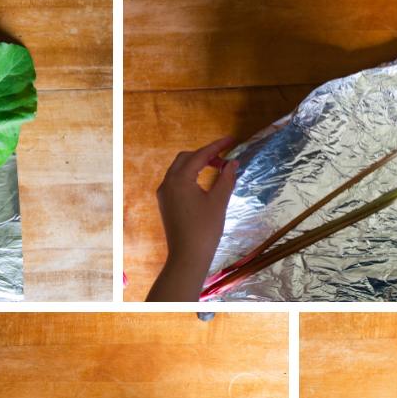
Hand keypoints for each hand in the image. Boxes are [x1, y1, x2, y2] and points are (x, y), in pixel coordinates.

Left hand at [147, 137, 239, 300]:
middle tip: (224, 158)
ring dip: (196, 165)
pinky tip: (203, 183)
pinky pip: (176, 181)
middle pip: (185, 158)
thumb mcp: (219, 202)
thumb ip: (226, 178)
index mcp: (179, 179)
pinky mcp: (164, 204)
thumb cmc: (205, 229)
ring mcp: (164, 194)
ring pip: (179, 169)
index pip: (199, 155)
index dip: (217, 146)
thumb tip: (232, 163)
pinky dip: (189, 176)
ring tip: (216, 168)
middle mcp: (167, 183)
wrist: (187, 257)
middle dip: (205, 154)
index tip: (231, 140)